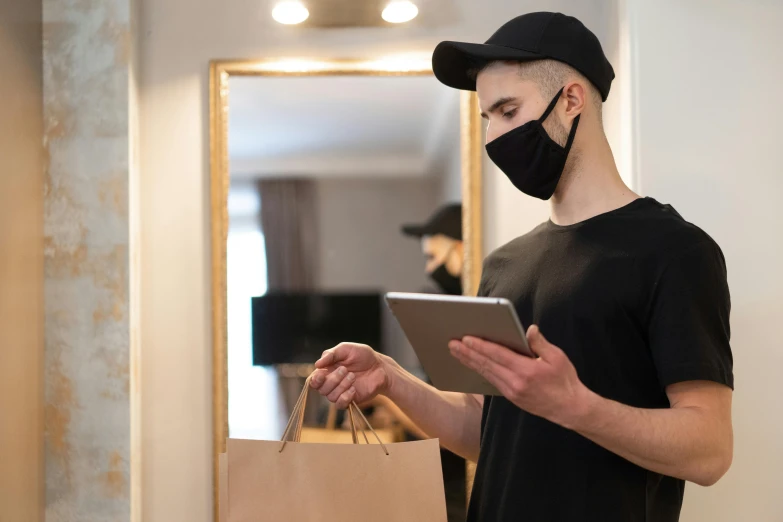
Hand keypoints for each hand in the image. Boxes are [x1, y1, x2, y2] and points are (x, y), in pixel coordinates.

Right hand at [310, 343, 392, 408]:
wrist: (380, 367)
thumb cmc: (363, 356)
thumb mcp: (346, 349)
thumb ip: (331, 354)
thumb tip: (317, 364)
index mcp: (328, 370)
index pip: (314, 380)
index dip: (315, 380)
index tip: (321, 375)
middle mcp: (332, 383)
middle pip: (321, 389)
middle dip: (333, 379)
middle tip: (345, 370)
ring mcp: (340, 392)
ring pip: (331, 397)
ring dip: (342, 386)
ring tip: (353, 376)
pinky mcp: (350, 400)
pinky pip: (340, 405)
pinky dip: (345, 397)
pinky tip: (353, 389)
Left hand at [448, 325, 590, 427]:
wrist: (570, 409)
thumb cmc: (565, 381)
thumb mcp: (557, 358)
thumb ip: (540, 343)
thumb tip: (529, 329)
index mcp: (527, 370)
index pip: (498, 355)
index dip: (480, 346)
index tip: (466, 338)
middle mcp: (516, 382)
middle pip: (486, 364)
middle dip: (467, 353)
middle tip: (452, 343)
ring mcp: (512, 391)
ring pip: (486, 373)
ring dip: (470, 362)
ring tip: (456, 352)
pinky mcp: (511, 397)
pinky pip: (491, 381)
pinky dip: (480, 371)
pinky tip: (472, 364)